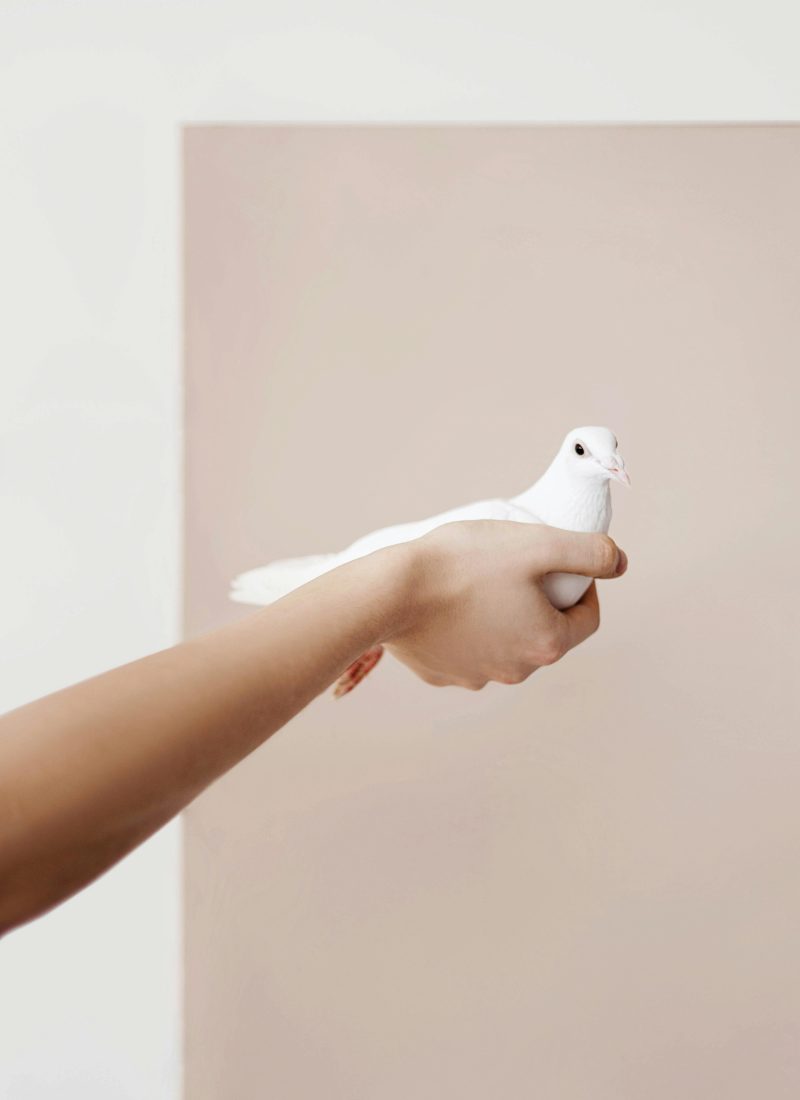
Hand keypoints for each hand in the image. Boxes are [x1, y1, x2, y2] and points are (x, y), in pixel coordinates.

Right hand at [386, 521, 626, 689]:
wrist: (390, 593)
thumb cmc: (464, 564)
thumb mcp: (538, 544)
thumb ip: (588, 552)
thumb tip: (619, 562)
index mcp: (547, 643)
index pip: (588, 619)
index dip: (584, 587)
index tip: (564, 564)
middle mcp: (517, 670)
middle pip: (545, 633)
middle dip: (541, 603)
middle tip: (518, 568)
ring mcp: (477, 676)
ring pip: (506, 643)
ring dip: (504, 617)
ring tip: (480, 582)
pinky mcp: (443, 674)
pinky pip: (467, 651)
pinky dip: (467, 629)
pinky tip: (449, 603)